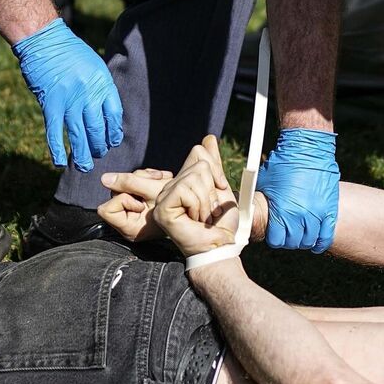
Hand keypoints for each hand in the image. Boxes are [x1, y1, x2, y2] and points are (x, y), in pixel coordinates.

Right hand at [13, 19, 124, 171]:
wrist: (45, 41)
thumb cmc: (71, 52)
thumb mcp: (95, 65)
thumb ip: (101, 88)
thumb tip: (106, 113)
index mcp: (102, 83)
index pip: (114, 115)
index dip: (114, 131)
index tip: (113, 141)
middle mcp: (88, 94)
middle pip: (97, 128)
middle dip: (99, 145)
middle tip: (98, 153)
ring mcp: (68, 100)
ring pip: (78, 134)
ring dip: (82, 153)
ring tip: (85, 166)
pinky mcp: (50, 104)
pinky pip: (54, 132)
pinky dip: (57, 149)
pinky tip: (59, 162)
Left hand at [97, 168, 173, 241]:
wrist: (191, 205)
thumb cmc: (176, 204)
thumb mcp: (152, 191)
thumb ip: (128, 183)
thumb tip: (103, 179)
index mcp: (129, 228)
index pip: (106, 210)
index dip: (122, 200)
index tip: (141, 204)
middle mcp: (127, 223)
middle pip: (115, 194)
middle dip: (133, 183)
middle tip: (154, 183)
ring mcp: (132, 213)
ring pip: (124, 185)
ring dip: (141, 177)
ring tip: (160, 179)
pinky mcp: (138, 203)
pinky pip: (132, 184)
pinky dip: (144, 178)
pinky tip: (160, 179)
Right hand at [152, 140, 238, 257]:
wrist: (219, 245)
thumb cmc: (221, 224)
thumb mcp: (220, 189)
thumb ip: (213, 164)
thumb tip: (208, 138)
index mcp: (183, 181)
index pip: (198, 153)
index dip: (216, 172)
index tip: (218, 193)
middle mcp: (170, 187)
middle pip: (200, 165)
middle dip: (212, 190)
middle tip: (210, 211)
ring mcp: (164, 196)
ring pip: (194, 177)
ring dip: (206, 201)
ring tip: (203, 216)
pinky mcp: (163, 207)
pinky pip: (186, 189)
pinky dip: (198, 205)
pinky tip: (195, 219)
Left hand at [254, 128, 339, 251]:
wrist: (308, 149)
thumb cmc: (282, 164)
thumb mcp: (264, 183)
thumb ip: (259, 202)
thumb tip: (248, 213)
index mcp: (283, 210)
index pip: (276, 240)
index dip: (273, 238)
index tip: (273, 234)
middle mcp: (301, 215)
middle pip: (293, 242)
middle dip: (287, 240)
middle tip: (286, 233)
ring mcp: (318, 214)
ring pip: (309, 241)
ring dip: (302, 241)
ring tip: (299, 234)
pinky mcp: (330, 210)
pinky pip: (326, 236)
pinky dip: (320, 243)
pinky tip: (314, 242)